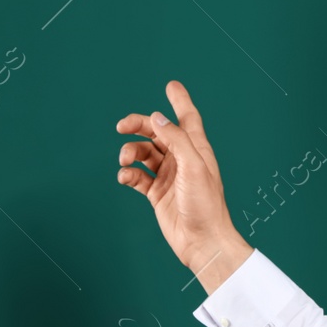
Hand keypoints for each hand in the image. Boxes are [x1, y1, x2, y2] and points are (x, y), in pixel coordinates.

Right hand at [116, 80, 253, 291]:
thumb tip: (157, 118)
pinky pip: (137, 176)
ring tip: (125, 160)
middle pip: (157, 132)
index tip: (171, 85)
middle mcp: (182, 159)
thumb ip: (176, 139)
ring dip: (130, 151)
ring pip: (143, 153)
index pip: (187, 118)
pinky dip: (128, 173)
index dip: (179, 100)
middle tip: (121, 125)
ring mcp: (168, 176)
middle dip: (139, 125)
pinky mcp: (156, 193)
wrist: (202, 242)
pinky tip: (125, 177)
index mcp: (196, 149)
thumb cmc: (205, 205)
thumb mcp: (193, 166)